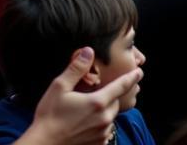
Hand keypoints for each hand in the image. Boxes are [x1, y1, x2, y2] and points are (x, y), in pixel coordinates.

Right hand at [27, 47, 141, 144]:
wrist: (46, 142)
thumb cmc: (50, 113)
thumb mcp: (60, 86)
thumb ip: (76, 69)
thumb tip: (89, 51)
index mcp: (97, 102)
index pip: (120, 87)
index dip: (131, 78)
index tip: (139, 72)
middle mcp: (104, 119)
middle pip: (115, 102)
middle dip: (111, 93)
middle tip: (100, 88)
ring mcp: (103, 133)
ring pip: (111, 116)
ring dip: (105, 108)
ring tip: (88, 105)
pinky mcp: (99, 143)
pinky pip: (106, 129)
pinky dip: (100, 121)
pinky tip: (86, 120)